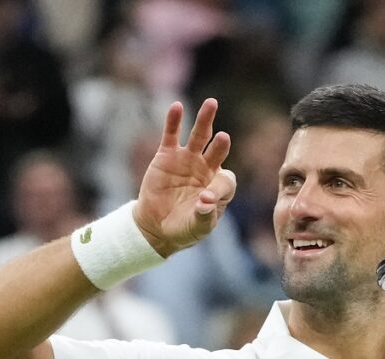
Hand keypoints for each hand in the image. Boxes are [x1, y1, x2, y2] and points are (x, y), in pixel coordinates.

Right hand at [133, 98, 235, 256]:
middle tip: (224, 137)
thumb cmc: (184, 228)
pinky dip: (174, 121)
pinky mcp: (167, 156)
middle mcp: (206, 169)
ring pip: (199, 136)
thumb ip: (204, 215)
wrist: (157, 226)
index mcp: (219, 187)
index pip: (226, 180)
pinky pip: (172, 135)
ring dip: (205, 120)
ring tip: (211, 103)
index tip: (208, 198)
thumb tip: (207, 201)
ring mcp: (187, 160)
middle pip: (217, 150)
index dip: (220, 187)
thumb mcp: (197, 227)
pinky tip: (177, 107)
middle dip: (221, 144)